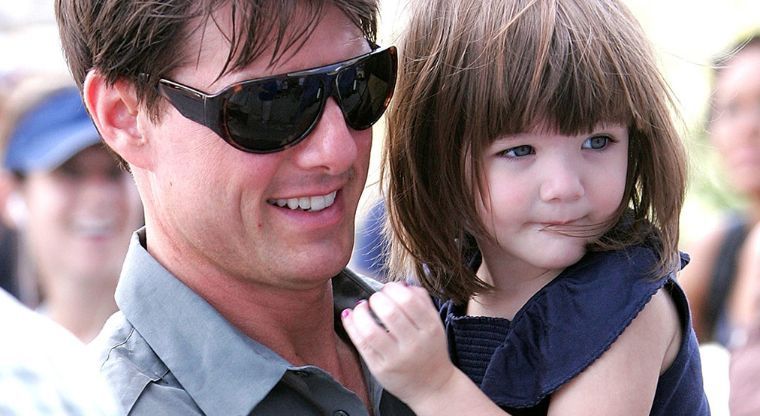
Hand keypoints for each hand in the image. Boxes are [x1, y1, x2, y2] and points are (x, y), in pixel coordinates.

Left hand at [341, 282, 455, 404]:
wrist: (433, 387)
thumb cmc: (431, 350)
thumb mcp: (434, 324)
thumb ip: (422, 301)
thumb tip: (400, 283)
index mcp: (431, 328)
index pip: (409, 300)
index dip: (393, 289)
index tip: (388, 289)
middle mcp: (414, 344)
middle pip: (390, 313)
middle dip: (377, 299)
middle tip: (375, 299)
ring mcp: (396, 358)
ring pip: (371, 331)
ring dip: (361, 312)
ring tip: (361, 307)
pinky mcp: (380, 369)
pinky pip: (361, 345)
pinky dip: (351, 326)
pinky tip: (349, 316)